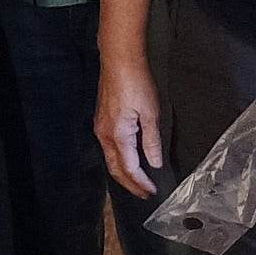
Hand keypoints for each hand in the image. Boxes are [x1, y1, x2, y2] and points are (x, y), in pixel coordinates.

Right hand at [96, 54, 165, 197]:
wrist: (119, 60)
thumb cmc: (136, 82)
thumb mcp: (151, 113)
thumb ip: (151, 141)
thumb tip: (154, 162)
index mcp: (118, 135)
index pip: (129, 168)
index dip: (141, 182)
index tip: (152, 191)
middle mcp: (105, 135)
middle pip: (115, 168)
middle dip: (129, 184)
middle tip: (143, 194)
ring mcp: (101, 127)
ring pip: (110, 159)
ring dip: (123, 173)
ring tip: (137, 181)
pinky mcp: (102, 120)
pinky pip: (109, 147)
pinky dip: (118, 159)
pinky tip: (128, 159)